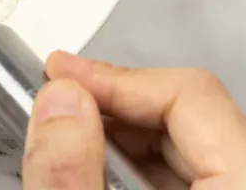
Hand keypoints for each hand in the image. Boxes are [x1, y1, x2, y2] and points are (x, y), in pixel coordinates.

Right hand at [21, 52, 245, 188]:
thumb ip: (75, 173)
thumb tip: (58, 102)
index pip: (188, 92)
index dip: (111, 76)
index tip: (59, 74)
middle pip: (185, 110)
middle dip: (107, 103)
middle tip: (52, 100)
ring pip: (185, 139)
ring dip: (117, 134)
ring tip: (68, 138)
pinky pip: (193, 169)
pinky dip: (136, 164)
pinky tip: (99, 169)